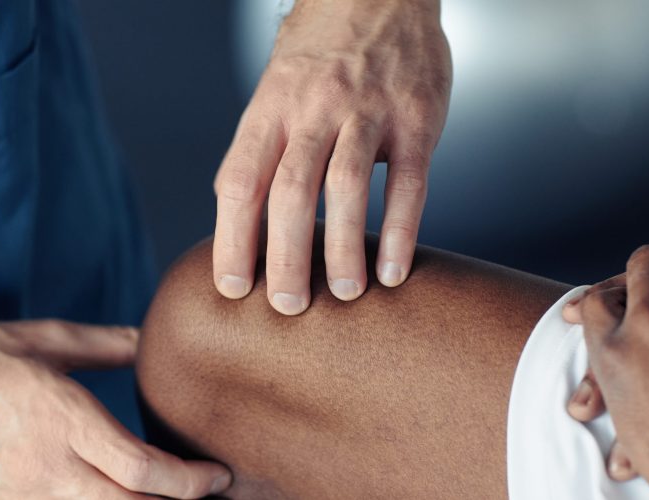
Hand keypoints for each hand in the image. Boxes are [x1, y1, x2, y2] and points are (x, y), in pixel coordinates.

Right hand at [0, 320, 230, 498]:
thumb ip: (102, 344)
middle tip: (206, 493)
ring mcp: (21, 498)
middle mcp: (46, 468)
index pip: (141, 469)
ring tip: (166, 499)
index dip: (189, 481)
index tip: (217, 476)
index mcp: (63, 420)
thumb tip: (146, 339)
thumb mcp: (41, 340)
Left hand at [212, 0, 451, 314]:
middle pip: (289, 191)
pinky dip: (401, 230)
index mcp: (271, 105)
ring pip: (346, 188)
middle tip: (288, 307)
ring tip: (343, 295)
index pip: (241, 179)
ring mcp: (367, 111)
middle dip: (284, 257)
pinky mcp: (416, 118)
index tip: (233, 286)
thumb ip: (262, 143)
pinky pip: (409, 182)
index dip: (233, 238)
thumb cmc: (324, 46)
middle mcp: (314, 107)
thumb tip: (238, 210)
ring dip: (342, 249)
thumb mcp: (277, 83)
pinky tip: (394, 270)